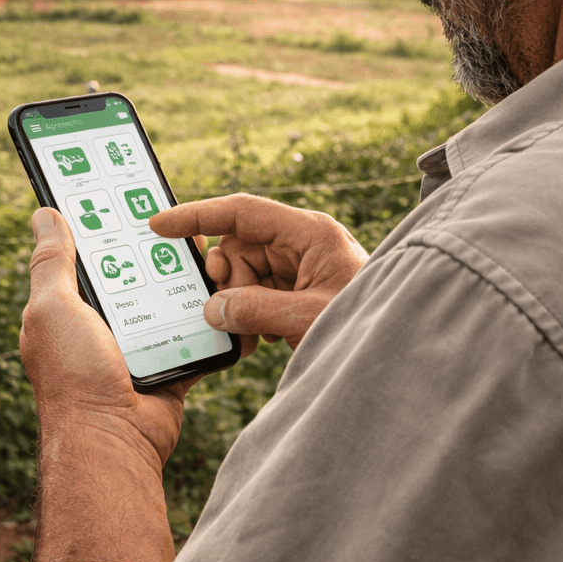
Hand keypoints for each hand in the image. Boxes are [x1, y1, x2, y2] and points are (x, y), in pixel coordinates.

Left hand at [20, 208, 190, 469]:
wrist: (113, 441)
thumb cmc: (73, 377)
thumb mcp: (53, 308)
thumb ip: (52, 262)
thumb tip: (44, 213)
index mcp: (68, 308)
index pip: (88, 254)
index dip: (104, 225)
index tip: (125, 194)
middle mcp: (101, 325)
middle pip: (134, 272)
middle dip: (155, 249)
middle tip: (179, 220)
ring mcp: (136, 346)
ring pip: (167, 298)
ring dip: (185, 281)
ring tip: (208, 253)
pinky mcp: (170, 365)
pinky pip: (193, 331)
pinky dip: (207, 317)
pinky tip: (221, 292)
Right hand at [149, 194, 368, 348]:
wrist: (403, 350)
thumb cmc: (369, 324)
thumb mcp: (308, 317)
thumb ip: (254, 309)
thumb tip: (211, 308)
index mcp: (309, 232)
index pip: (242, 212)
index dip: (198, 215)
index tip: (159, 224)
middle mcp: (302, 243)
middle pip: (238, 246)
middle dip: (228, 279)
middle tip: (232, 311)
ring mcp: (300, 267)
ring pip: (243, 273)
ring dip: (240, 302)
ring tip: (260, 334)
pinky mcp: (298, 290)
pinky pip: (256, 292)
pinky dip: (251, 313)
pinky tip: (268, 337)